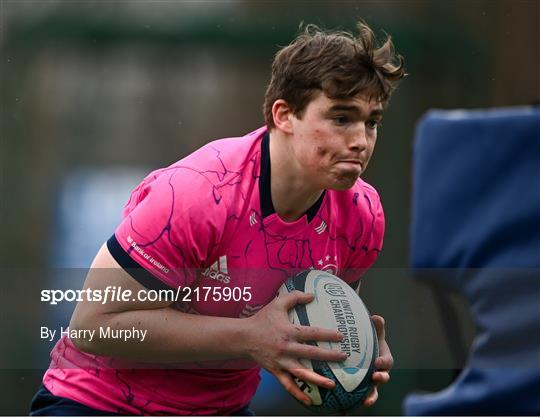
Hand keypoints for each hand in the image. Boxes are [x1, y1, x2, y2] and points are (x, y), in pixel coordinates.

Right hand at [244, 290, 346, 405]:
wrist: (243, 337)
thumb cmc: (262, 319)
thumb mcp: (277, 303)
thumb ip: (295, 297)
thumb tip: (312, 295)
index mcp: (289, 332)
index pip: (312, 333)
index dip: (327, 334)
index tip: (341, 336)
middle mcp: (286, 348)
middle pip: (311, 353)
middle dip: (329, 356)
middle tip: (344, 357)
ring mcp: (281, 361)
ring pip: (301, 373)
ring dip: (317, 379)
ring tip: (332, 384)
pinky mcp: (276, 371)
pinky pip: (288, 384)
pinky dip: (298, 393)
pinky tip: (310, 401)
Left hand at [363, 315, 392, 406]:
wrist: (360, 349)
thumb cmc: (369, 340)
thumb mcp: (373, 333)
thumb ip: (377, 326)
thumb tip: (376, 317)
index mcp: (384, 358)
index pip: (387, 361)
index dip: (383, 362)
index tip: (377, 362)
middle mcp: (380, 371)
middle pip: (384, 376)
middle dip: (381, 378)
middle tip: (375, 377)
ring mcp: (372, 380)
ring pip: (375, 389)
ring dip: (372, 395)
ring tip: (367, 400)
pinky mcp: (364, 387)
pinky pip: (366, 396)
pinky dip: (364, 400)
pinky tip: (358, 404)